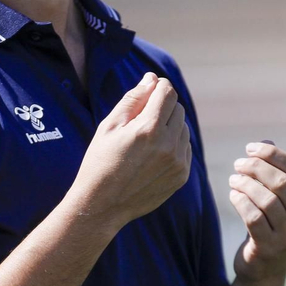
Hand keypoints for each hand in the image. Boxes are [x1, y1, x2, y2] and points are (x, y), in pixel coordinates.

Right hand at [70, 72, 191, 227]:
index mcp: (148, 128)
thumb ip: (133, 99)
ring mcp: (178, 162)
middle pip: (178, 109)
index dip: (158, 87)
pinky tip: (153, 155)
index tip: (149, 91)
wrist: (102, 205)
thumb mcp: (110, 126)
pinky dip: (173, 145)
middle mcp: (168, 145)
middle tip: (142, 119)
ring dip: (169, 126)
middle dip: (163, 107)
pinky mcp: (181, 176)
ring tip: (146, 139)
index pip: (167, 92)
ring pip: (183, 128)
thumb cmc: (100, 162)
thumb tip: (151, 79)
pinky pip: (185, 148)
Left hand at [228, 142, 285, 281]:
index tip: (251, 148)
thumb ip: (274, 172)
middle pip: (282, 182)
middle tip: (238, 163)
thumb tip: (266, 142)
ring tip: (233, 179)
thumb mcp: (277, 200)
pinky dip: (240, 201)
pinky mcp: (269, 248)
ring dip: (245, 183)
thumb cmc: (269, 226)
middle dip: (256, 167)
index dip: (274, 154)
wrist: (263, 270)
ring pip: (266, 199)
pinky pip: (253, 217)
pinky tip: (233, 195)